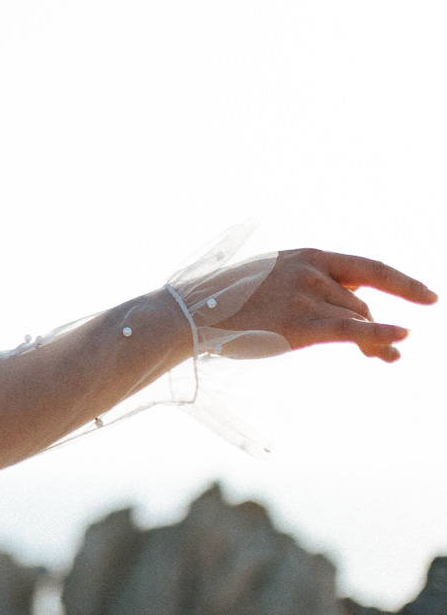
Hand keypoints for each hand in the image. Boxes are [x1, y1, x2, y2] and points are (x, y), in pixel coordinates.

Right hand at [232, 248, 435, 361]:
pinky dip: (379, 335)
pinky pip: (351, 330)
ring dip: (375, 341)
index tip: (428, 296)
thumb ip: (306, 284)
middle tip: (392, 350)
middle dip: (375, 326)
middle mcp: (312, 271)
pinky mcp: (301, 324)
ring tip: (387, 358)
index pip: (367, 267)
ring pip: (355, 319)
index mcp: (306, 256)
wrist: (192, 314)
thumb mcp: (271, 278)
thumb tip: (341, 306)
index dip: (402, 283)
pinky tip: (399, 340)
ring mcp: (307, 296)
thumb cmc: (226, 301)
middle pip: (359, 302)